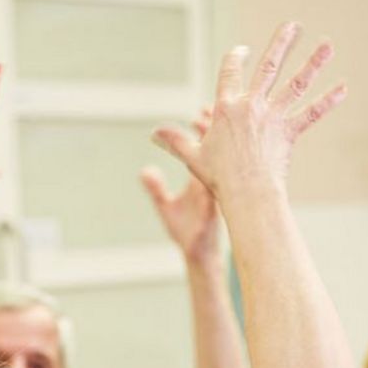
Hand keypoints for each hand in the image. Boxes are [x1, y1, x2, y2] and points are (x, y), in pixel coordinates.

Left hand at [142, 110, 221, 262]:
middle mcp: (210, 186)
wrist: (196, 256)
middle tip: (211, 111)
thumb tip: (145, 171)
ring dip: (218, 149)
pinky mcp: (215, 210)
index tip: (202, 112)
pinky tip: (218, 163)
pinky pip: (219, 190)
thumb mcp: (166, 207)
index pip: (202, 151)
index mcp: (200, 183)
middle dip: (215, 131)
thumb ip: (155, 189)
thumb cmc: (184, 232)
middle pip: (216, 153)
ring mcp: (215, 196)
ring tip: (214, 130)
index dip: (203, 132)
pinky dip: (221, 176)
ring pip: (220, 168)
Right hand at [153, 22, 345, 197]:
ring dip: (313, 63)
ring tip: (327, 45)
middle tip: (293, 26)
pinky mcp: (289, 131)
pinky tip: (343, 88)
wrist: (247, 193)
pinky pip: (311, 113)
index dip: (234, 58)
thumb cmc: (218, 178)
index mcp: (226, 106)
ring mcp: (273, 117)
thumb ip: (175, 141)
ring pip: (295, 83)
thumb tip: (154, 134)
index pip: (230, 72)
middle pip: (269, 66)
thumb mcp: (192, 156)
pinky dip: (327, 101)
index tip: (241, 49)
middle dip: (282, 43)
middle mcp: (252, 105)